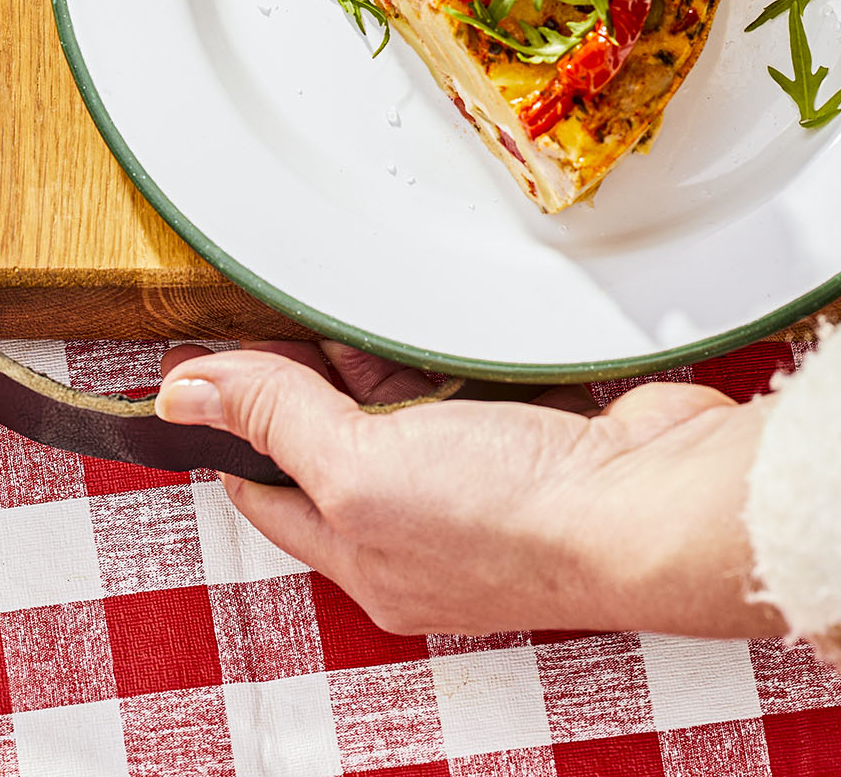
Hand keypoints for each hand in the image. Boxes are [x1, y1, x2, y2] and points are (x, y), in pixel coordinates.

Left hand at [156, 337, 783, 639]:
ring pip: (401, 400)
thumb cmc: (518, 520)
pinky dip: (444, 342)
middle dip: (300, 372)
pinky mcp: (533, 430)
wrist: (655, 505)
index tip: (197, 349)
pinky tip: (432, 307)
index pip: (264, 483)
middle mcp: (419, 524)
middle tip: (269, 298)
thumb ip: (279, 421)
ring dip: (374, 349)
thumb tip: (184, 397)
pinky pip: (467, 378)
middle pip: (331, 437)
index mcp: (366, 553)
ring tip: (340, 287)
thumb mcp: (363, 467)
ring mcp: (481, 478)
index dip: (226, 417)